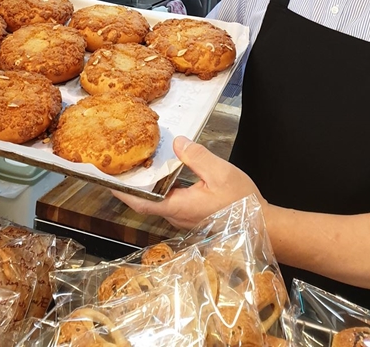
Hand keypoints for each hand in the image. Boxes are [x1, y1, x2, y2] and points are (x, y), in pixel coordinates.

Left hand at [112, 136, 266, 230]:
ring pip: (159, 200)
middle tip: (122, 162)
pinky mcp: (193, 216)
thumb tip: (177, 143)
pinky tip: (168, 171)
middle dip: (133, 183)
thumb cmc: (243, 204)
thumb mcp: (220, 173)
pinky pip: (171, 200)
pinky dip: (163, 186)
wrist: (263, 226)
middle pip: (146, 200)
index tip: (106, 178)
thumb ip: (196, 156)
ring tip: (141, 162)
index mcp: (178, 206)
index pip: (140, 202)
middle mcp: (177, 216)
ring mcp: (185, 218)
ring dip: (148, 184)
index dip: (122, 190)